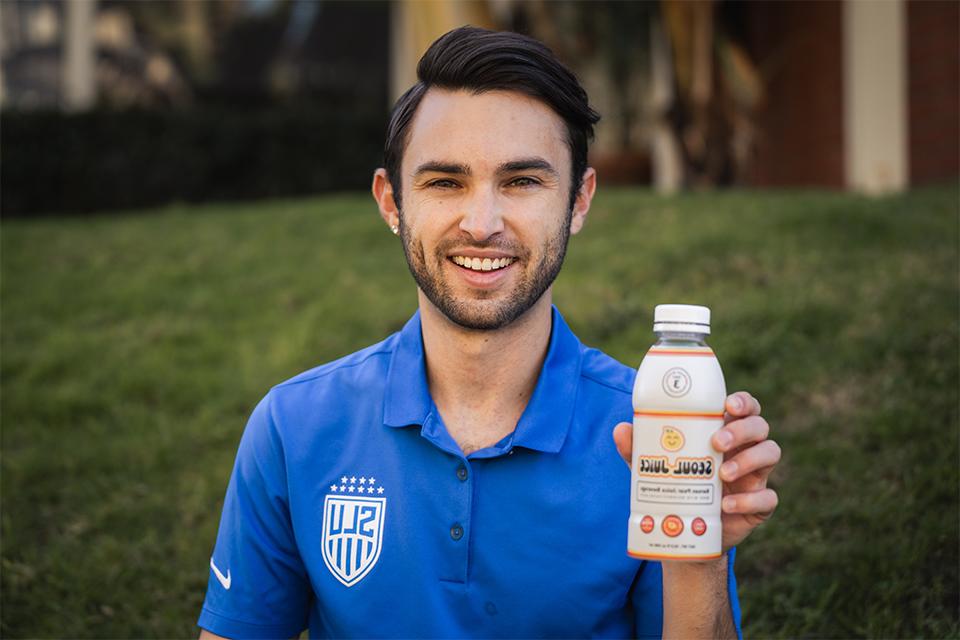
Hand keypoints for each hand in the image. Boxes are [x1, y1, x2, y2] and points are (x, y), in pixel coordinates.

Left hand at [612, 391, 780, 551]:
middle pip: (760, 426)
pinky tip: (726, 505)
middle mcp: (744, 450)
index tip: (728, 405)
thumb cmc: (675, 486)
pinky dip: (749, 500)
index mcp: (725, 433)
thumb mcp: (654, 466)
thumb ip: (638, 448)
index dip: (743, 402)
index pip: (745, 408)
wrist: (686, 532)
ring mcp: (755, 477)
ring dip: (748, 460)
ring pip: (771, 453)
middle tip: (717, 442)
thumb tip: (621, 429)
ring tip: (721, 474)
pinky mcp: (758, 505)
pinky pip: (768, 498)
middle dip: (742, 430)